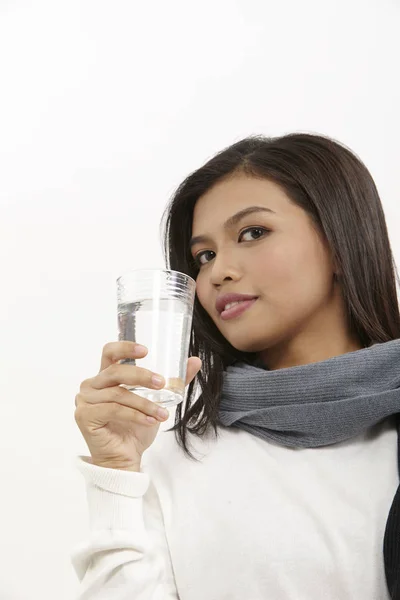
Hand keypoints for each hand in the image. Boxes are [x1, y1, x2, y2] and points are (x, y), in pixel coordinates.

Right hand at [74, 341, 201, 470]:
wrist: (125, 458)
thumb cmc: (136, 428)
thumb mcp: (158, 400)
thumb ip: (173, 381)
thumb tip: (195, 361)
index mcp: (105, 376)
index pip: (110, 352)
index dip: (125, 348)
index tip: (146, 351)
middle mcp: (91, 385)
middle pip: (116, 372)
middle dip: (142, 376)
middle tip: (162, 383)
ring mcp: (85, 400)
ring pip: (118, 394)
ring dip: (144, 403)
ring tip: (162, 414)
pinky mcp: (85, 416)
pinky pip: (114, 410)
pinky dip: (135, 415)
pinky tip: (150, 421)